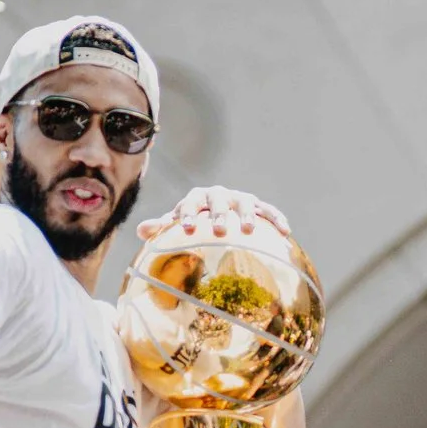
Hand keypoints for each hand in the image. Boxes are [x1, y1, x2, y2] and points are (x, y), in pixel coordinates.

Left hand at [135, 187, 291, 242]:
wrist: (217, 214)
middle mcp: (219, 194)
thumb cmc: (194, 223)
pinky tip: (286, 233)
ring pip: (246, 202)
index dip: (188, 213)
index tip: (187, 228)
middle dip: (218, 213)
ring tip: (247, 229)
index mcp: (197, 198)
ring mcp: (240, 199)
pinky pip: (269, 211)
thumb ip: (162, 227)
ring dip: (247, 213)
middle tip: (218, 229)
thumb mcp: (178, 225)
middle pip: (219, 200)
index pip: (191, 202)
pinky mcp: (258, 207)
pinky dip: (277, 219)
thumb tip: (141, 231)